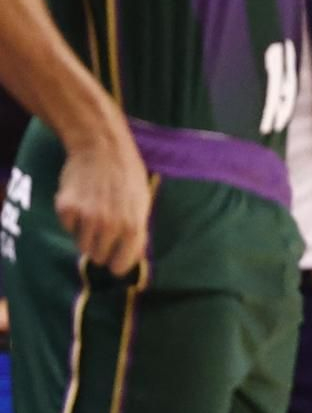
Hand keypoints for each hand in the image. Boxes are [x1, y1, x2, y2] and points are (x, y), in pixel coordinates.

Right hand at [56, 125, 149, 275]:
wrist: (101, 147)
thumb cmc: (127, 173)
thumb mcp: (143, 201)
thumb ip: (138, 230)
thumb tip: (131, 256)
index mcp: (134, 225)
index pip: (122, 265)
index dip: (118, 263)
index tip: (116, 259)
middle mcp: (110, 225)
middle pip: (98, 258)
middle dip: (101, 248)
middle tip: (104, 230)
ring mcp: (87, 218)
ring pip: (82, 246)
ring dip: (87, 234)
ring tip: (95, 213)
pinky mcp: (66, 209)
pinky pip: (68, 228)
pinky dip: (73, 220)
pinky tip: (82, 201)